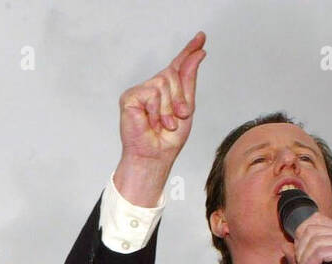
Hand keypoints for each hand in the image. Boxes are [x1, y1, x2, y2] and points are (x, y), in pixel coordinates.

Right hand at [113, 31, 206, 204]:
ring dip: (168, 107)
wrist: (154, 157)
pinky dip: (156, 110)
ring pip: (163, 83)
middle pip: (173, 74)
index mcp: (168, 90)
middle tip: (178, 117)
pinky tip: (151, 121)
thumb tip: (196, 55)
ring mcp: (140, 91)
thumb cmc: (168, 139)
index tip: (201, 38)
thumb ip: (189, 80)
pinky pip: (151, 93)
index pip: (178, 66)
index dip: (189, 51)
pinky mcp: (129, 97)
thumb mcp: (186, 107)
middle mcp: (153, 87)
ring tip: (164, 124)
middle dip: (180, 97)